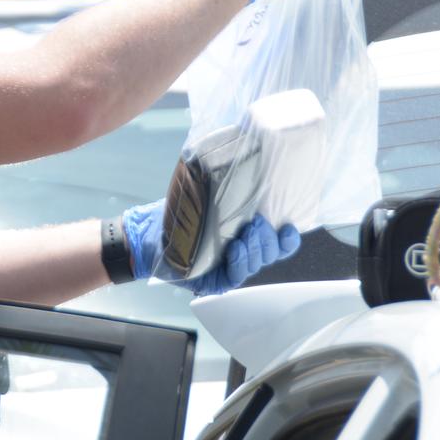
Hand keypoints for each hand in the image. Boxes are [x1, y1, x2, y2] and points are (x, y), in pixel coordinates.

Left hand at [122, 200, 299, 295]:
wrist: (150, 233)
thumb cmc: (180, 213)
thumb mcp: (210, 196)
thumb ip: (233, 188)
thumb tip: (251, 157)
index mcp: (248, 235)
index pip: (281, 243)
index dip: (289, 238)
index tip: (288, 226)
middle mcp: (244, 253)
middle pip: (273, 253)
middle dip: (269, 238)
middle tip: (258, 222)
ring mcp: (231, 269)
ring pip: (258, 264)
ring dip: (255, 248)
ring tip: (245, 233)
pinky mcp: (217, 282)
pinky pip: (237, 277)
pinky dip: (240, 262)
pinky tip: (235, 249)